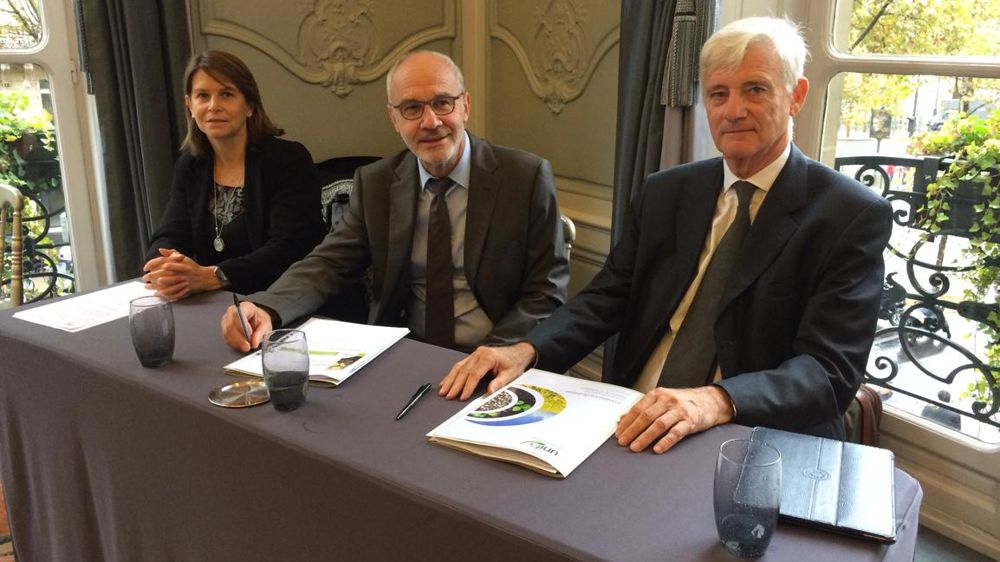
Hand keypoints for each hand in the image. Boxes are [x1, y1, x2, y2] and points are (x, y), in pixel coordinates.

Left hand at [142, 248, 219, 299]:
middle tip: (145, 278)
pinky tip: (158, 294)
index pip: (163, 261)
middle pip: (163, 273)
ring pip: (167, 284)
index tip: (146, 268)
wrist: (206, 277)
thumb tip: (160, 250)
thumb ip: (171, 253)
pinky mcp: (186, 289)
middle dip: (152, 276)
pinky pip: (173, 293)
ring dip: (156, 286)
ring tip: (148, 287)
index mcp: (180, 263)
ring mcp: (184, 281)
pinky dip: (165, 294)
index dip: (152, 264)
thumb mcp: (183, 258)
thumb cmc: (193, 267)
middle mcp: (181, 272)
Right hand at [221, 301, 272, 351]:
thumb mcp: (266, 325)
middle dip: (238, 338)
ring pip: (227, 333)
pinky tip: (241, 346)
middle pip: (230, 324)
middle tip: (247, 346)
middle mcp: (233, 312)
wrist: (256, 322)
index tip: (249, 334)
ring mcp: (227, 321)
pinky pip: (226, 338)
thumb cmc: (260, 320)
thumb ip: (261, 333)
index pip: (238, 314)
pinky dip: (234, 344)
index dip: (242, 325)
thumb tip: (254, 342)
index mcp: (245, 307)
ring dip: (236, 342)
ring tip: (246, 347)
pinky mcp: (225, 330)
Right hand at [438, 342, 536, 399]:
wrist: (518, 351)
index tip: (463, 396)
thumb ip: (499, 383)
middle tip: (449, 396)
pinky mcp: (473, 356)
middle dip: (455, 385)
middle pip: (464, 370)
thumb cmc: (514, 362)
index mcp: (488, 357)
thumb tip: (489, 392)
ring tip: (443, 391)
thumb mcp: (510, 374)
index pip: (474, 373)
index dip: (467, 386)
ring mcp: (475, 354)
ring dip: (450, 380)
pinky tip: (445, 382)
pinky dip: (452, 374)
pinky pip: (460, 365)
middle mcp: (479, 354)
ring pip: (459, 367)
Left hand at [615, 385, 733, 453]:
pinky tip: (657, 448)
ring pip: (659, 424)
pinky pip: (676, 432)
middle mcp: (668, 401)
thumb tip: (622, 420)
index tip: (619, 433)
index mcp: (658, 395)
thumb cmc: (682, 403)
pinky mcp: (690, 422)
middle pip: (646, 417)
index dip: (627, 422)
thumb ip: (643, 409)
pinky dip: (666, 441)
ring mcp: (679, 411)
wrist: (709, 402)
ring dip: (645, 437)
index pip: (638, 409)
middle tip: (623, 442)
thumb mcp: (661, 401)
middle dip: (633, 430)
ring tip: (636, 447)